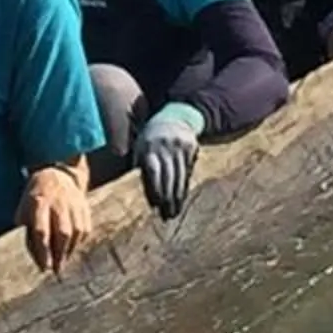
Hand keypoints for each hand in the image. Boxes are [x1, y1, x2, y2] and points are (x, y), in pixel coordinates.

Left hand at [18, 164, 92, 272]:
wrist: (57, 173)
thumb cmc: (36, 197)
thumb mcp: (24, 207)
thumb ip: (28, 230)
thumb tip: (37, 255)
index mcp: (38, 202)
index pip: (41, 231)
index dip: (43, 251)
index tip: (44, 268)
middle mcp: (58, 202)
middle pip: (62, 233)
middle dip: (59, 255)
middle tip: (56, 270)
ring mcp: (74, 203)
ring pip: (76, 232)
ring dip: (70, 250)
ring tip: (63, 262)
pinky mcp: (84, 206)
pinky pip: (85, 228)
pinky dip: (79, 241)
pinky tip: (71, 248)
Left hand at [134, 104, 204, 221]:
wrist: (173, 117)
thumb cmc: (150, 138)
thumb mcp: (140, 147)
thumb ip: (140, 167)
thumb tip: (141, 194)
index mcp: (148, 147)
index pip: (153, 171)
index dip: (155, 189)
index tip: (155, 206)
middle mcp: (165, 146)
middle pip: (168, 176)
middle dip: (167, 198)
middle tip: (167, 216)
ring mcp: (180, 146)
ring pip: (180, 176)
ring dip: (177, 196)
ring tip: (174, 211)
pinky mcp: (191, 147)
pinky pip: (188, 171)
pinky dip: (185, 185)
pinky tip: (182, 197)